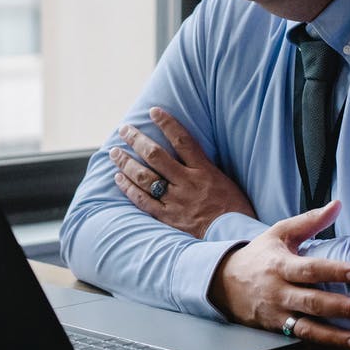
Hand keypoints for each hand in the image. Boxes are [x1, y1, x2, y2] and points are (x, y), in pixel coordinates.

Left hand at [109, 107, 255, 237]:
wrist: (234, 238)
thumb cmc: (233, 210)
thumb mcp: (225, 181)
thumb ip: (205, 167)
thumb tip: (188, 151)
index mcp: (205, 171)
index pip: (183, 140)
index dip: (167, 123)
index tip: (153, 111)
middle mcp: (187, 183)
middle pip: (156, 155)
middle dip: (137, 140)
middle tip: (124, 129)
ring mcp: (176, 201)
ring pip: (145, 177)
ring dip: (127, 162)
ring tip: (115, 152)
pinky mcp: (168, 218)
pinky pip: (143, 201)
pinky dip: (129, 188)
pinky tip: (119, 178)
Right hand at [210, 201, 349, 349]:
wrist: (223, 283)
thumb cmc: (259, 255)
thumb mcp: (279, 233)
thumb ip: (310, 221)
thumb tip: (337, 204)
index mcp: (280, 265)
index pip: (309, 269)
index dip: (334, 271)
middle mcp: (278, 291)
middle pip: (312, 301)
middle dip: (341, 307)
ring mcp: (276, 312)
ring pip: (307, 326)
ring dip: (335, 335)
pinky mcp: (276, 328)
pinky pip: (301, 336)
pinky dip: (324, 342)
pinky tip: (346, 344)